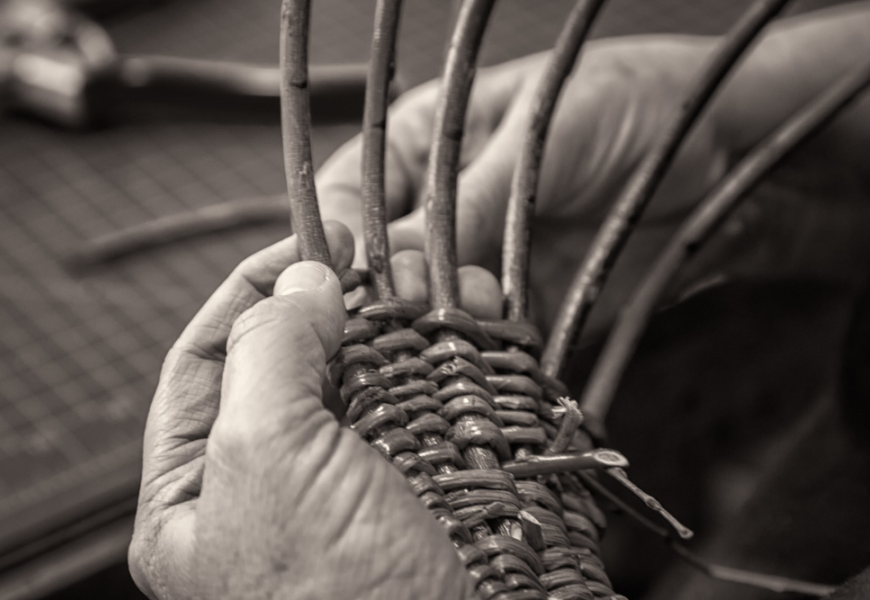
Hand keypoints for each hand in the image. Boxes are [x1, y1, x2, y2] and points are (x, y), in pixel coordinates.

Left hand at [129, 222, 500, 599]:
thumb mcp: (268, 460)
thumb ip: (270, 352)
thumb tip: (302, 285)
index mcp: (197, 498)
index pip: (206, 362)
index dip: (252, 290)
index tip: (307, 244)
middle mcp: (275, 488)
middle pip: (295, 359)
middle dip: (340, 300)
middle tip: (383, 259)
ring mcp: (357, 484)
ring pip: (370, 369)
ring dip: (404, 316)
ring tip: (435, 283)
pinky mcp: (427, 481)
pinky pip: (431, 395)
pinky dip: (452, 349)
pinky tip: (470, 319)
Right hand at [318, 28, 869, 337]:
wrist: (722, 145)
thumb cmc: (629, 102)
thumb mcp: (536, 135)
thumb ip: (464, 201)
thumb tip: (391, 258)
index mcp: (429, 141)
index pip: (353, 194)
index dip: (340, 237)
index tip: (345, 272)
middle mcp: (444, 205)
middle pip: (383, 262)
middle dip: (387, 291)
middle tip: (402, 310)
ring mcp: (482, 256)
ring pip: (429, 306)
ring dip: (436, 325)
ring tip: (462, 320)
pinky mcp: (524, 300)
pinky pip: (485, 334)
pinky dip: (481, 350)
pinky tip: (483, 353)